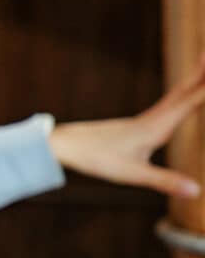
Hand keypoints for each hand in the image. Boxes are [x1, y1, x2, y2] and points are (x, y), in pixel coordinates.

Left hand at [48, 55, 204, 197]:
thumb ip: (165, 182)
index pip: (192, 102)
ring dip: (193, 81)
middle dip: (203, 74)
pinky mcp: (138, 125)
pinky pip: (167, 105)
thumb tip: (196, 191)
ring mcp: (145, 120)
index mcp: (156, 126)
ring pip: (176, 96)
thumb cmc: (97, 159)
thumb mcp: (133, 174)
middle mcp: (153, 118)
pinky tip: (181, 98)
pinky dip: (182, 95)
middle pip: (185, 91)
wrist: (66, 145)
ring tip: (204, 66)